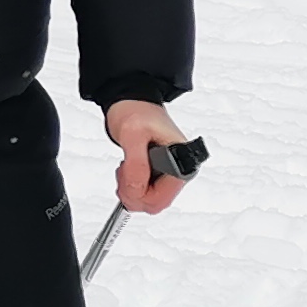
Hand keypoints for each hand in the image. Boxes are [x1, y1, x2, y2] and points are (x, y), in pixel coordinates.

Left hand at [106, 99, 193, 216]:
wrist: (131, 102)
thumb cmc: (136, 111)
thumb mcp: (132, 134)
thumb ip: (136, 164)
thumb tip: (138, 189)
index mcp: (182, 161)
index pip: (161, 199)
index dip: (138, 194)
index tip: (126, 176)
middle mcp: (181, 170)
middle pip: (155, 203)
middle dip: (133, 193)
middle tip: (124, 171)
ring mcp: (171, 174)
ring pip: (148, 201)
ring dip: (130, 190)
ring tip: (126, 167)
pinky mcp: (160, 175)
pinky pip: (145, 194)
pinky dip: (131, 187)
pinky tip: (129, 171)